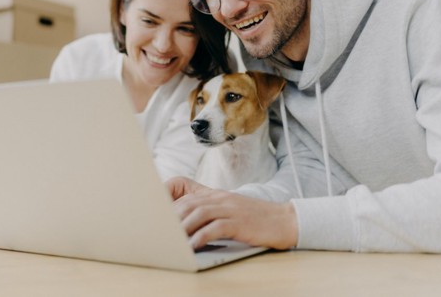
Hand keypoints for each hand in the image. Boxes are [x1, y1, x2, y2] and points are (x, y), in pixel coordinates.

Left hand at [167, 178, 297, 249]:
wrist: (284, 220)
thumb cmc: (254, 219)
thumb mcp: (229, 209)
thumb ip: (209, 213)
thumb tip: (185, 224)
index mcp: (215, 195)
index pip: (185, 193)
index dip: (168, 202)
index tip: (155, 214)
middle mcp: (220, 198)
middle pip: (188, 203)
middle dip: (171, 218)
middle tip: (158, 231)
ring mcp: (230, 209)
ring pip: (198, 213)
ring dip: (182, 227)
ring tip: (171, 240)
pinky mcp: (239, 222)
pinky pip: (215, 228)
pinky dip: (201, 237)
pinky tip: (193, 246)